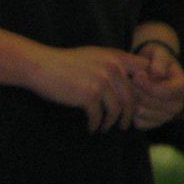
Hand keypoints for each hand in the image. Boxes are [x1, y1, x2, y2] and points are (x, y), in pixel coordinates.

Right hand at [29, 45, 146, 131]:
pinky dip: (95, 125)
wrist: (39, 66)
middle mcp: (112, 68)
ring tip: (106, 127)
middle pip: (131, 96)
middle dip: (129, 114)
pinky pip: (98, 116)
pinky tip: (92, 128)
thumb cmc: (62, 63)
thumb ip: (111, 64)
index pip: (144, 71)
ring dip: (112, 122)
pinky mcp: (88, 95)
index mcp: (115, 57)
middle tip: (124, 124)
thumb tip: (127, 80)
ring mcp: (101, 82)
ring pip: (116, 109)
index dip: (145, 87)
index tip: (137, 101)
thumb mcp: (92, 56)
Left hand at [131, 43, 183, 129]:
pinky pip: (140, 123)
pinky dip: (131, 114)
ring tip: (130, 90)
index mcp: (182, 87)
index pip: (165, 92)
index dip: (148, 85)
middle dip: (138, 93)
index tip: (137, 75)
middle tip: (130, 82)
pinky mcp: (154, 122)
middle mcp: (178, 103)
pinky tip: (130, 102)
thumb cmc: (155, 60)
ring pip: (145, 114)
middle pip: (154, 105)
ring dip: (132, 102)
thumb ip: (159, 62)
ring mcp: (167, 115)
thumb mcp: (159, 54)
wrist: (149, 70)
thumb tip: (157, 74)